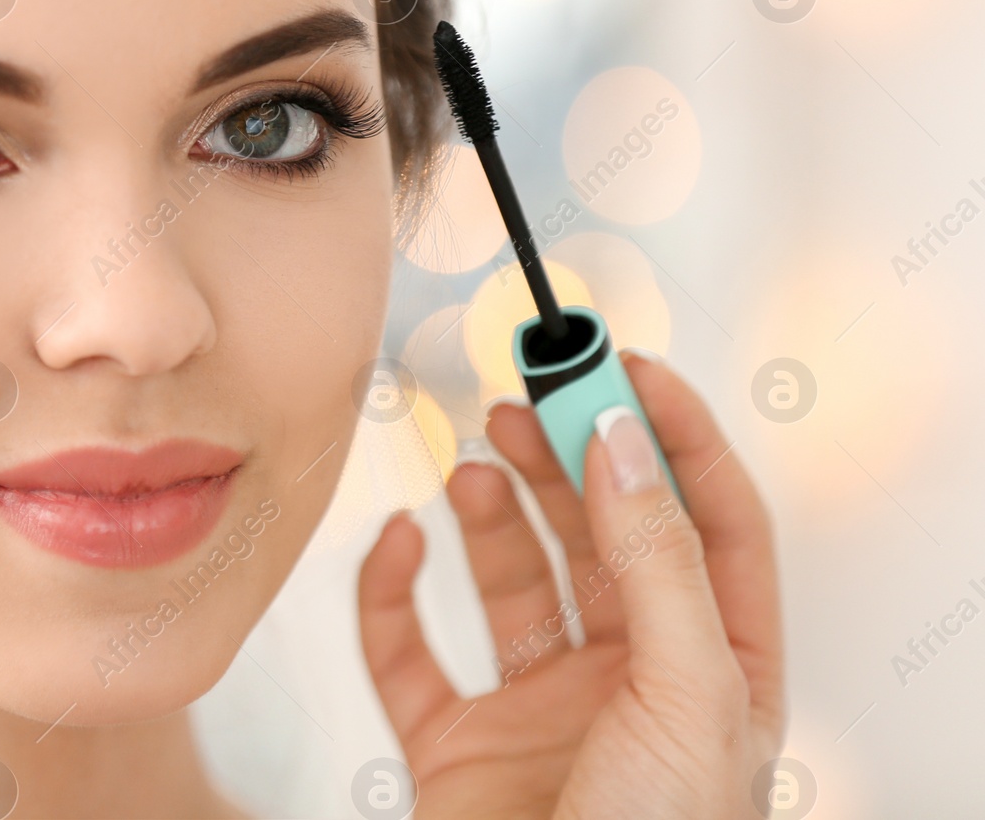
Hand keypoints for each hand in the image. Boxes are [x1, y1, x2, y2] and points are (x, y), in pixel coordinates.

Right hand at [357, 352, 783, 818]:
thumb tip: (625, 441)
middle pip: (599, 533)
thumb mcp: (688, 696)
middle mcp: (626, 680)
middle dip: (565, 456)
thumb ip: (656, 561)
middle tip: (526, 393)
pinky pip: (410, 649)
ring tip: (477, 458)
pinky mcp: (457, 741)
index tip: (621, 363)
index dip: (670, 435)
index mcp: (713, 671)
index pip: (706, 522)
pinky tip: (399, 543)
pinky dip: (392, 590)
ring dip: (489, 509)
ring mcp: (539, 708)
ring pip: (509, 575)